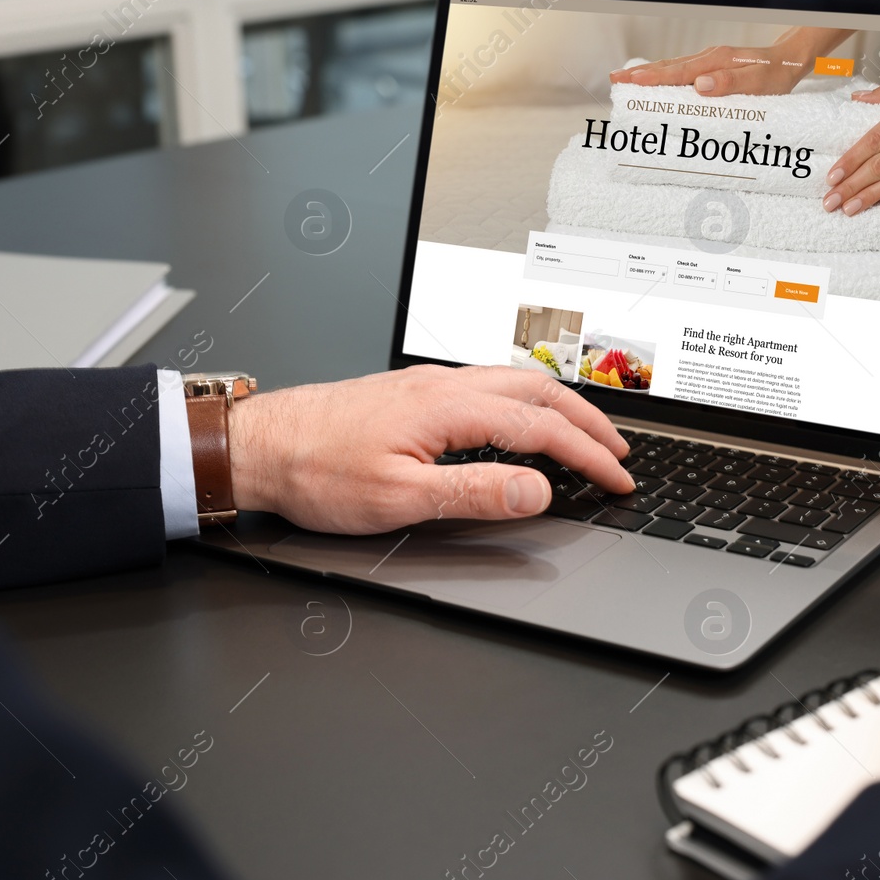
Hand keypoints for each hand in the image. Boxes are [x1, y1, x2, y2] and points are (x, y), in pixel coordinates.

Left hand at [225, 365, 633, 533]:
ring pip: (515, 382)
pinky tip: (523, 421)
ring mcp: (428, 384)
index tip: (619, 480)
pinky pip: (489, 386)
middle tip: (620, 453)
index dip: (589, 456)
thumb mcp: (398, 498)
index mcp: (448, 406)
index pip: (542, 428)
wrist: (259, 445)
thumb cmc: (315, 469)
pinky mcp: (413, 392)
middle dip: (589, 422)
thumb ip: (475, 492)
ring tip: (586, 435)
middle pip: (539, 391)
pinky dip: (527, 403)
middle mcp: (443, 384)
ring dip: (561, 408)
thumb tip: (539, 490)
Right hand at [609, 27, 854, 96]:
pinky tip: (655, 78)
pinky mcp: (712, 66)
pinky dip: (664, 74)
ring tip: (626, 79)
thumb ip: (731, 83)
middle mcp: (709, 58)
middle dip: (640, 74)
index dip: (652, 78)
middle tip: (614, 80)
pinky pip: (682, 70)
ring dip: (648, 73)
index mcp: (717, 62)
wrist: (791, 60)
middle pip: (668, 67)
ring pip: (672, 67)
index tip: (629, 82)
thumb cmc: (777, 75)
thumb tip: (700, 85)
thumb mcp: (760, 84)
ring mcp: (709, 60)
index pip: (678, 72)